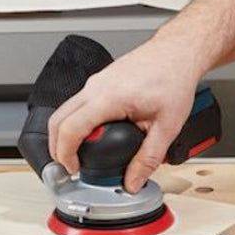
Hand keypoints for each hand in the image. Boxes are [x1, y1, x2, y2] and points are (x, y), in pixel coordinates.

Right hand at [47, 39, 199, 192]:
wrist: (177, 52)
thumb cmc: (174, 79)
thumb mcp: (167, 126)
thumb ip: (148, 158)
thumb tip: (133, 182)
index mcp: (109, 97)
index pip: (70, 128)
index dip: (65, 154)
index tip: (74, 170)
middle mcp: (96, 86)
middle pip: (57, 119)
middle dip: (57, 147)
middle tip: (70, 166)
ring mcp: (96, 81)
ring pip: (65, 109)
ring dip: (65, 134)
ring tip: (79, 154)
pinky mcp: (100, 80)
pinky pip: (78, 103)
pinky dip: (76, 121)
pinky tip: (92, 134)